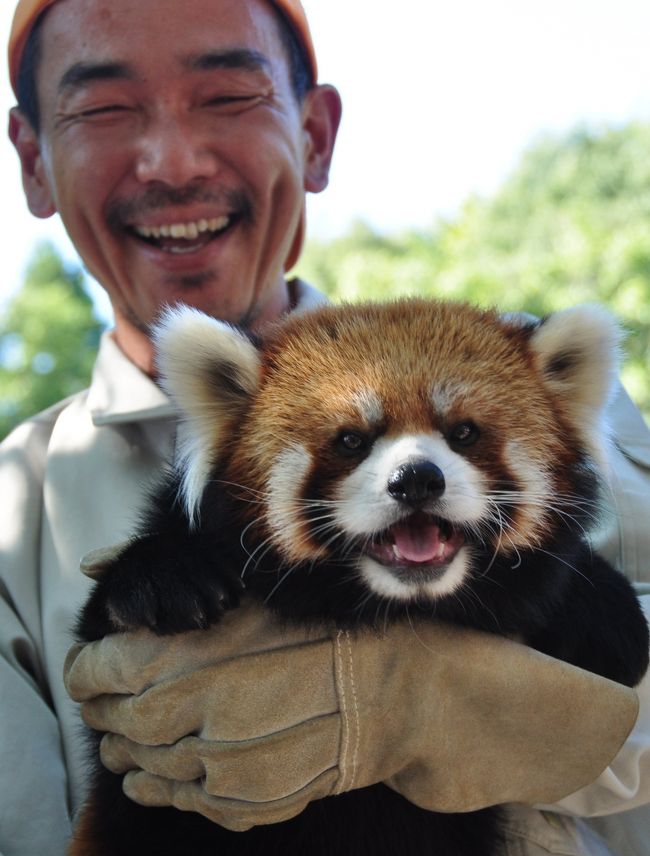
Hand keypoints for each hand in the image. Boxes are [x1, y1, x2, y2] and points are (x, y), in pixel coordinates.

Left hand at [64, 600, 637, 830]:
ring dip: (133, 754)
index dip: (92, 668)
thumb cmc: (348, 629)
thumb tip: (100, 567)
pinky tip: (163, 775)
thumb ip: (191, 593)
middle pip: (128, 723)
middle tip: (102, 697)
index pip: (115, 670)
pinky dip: (171, 789)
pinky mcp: (269, 800)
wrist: (423, 695)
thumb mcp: (269, 597)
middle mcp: (222, 716)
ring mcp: (245, 768)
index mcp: (217, 655)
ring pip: (157, 771)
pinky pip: (198, 804)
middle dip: (106, 711)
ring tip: (125, 736)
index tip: (90, 658)